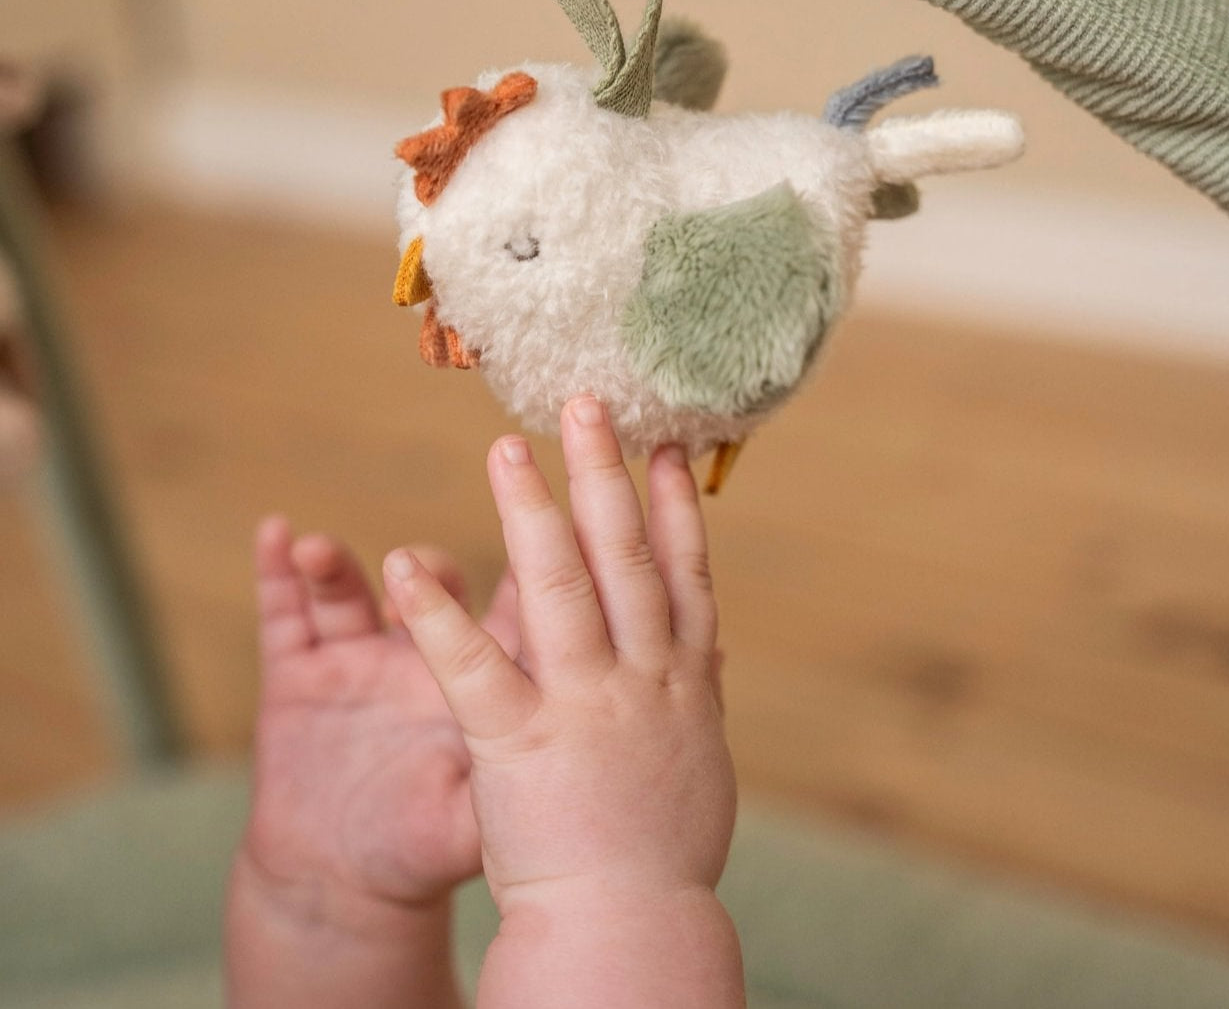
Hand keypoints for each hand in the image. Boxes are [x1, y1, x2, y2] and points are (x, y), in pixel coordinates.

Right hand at [238, 520, 517, 920]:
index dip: (522, 570)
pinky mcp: (298, 675)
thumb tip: (552, 761)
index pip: (509, 608)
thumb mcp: (469, 821)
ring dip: (334, 566)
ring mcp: (358, 657)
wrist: (341, 890)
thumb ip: (504, 784)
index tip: (527, 528)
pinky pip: (284, 615)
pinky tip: (276, 532)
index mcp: (479, 678)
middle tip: (414, 564)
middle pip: (432, 585)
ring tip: (319, 553)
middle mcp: (421, 652)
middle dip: (427, 566)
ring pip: (350, 593)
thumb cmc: (423, 849)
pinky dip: (277, 574)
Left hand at [383, 395, 735, 913]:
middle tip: (584, 402)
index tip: (667, 443)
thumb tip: (715, 636)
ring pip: (558, 589)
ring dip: (530, 511)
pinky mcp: (517, 744)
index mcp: (687, 679)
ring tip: (504, 446)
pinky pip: (473, 667)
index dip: (675, 503)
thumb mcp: (702, 759)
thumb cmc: (664, 850)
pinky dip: (439, 614)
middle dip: (604, 475)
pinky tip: (408, 565)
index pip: (685, 571)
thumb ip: (703, 689)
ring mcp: (583, 706)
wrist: (632, 931)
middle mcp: (643, 677)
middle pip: (624, 557)